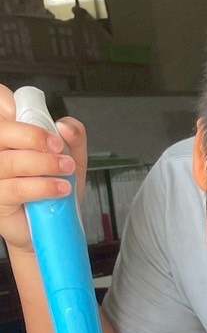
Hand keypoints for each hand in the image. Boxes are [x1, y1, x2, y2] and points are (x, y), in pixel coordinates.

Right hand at [0, 85, 86, 254]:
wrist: (51, 229)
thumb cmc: (53, 191)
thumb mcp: (70, 159)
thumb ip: (73, 137)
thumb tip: (65, 125)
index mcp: (7, 136)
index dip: (7, 103)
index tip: (28, 114)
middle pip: (2, 131)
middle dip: (34, 136)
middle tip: (58, 147)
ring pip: (11, 161)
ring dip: (45, 164)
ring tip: (66, 170)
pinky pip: (16, 188)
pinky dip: (43, 186)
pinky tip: (60, 188)